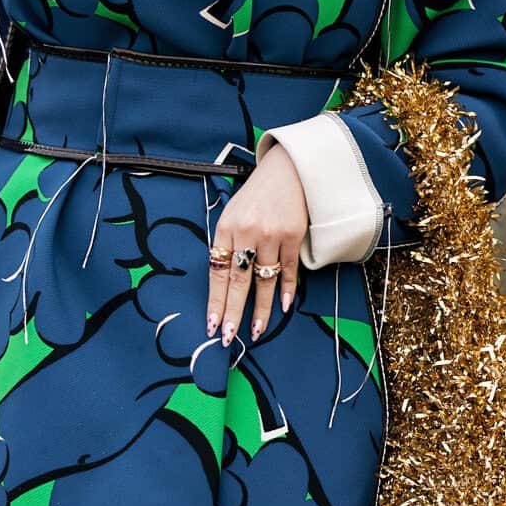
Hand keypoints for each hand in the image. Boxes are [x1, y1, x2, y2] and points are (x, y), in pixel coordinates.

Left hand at [208, 146, 307, 344]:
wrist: (288, 169)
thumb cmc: (257, 194)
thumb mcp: (233, 212)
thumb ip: (227, 242)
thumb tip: (224, 280)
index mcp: (225, 228)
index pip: (217, 273)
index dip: (215, 301)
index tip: (212, 324)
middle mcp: (246, 232)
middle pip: (238, 281)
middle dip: (232, 312)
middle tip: (228, 337)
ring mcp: (271, 234)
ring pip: (264, 280)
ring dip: (260, 309)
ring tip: (255, 331)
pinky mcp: (293, 235)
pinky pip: (288, 269)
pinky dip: (285, 289)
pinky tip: (282, 307)